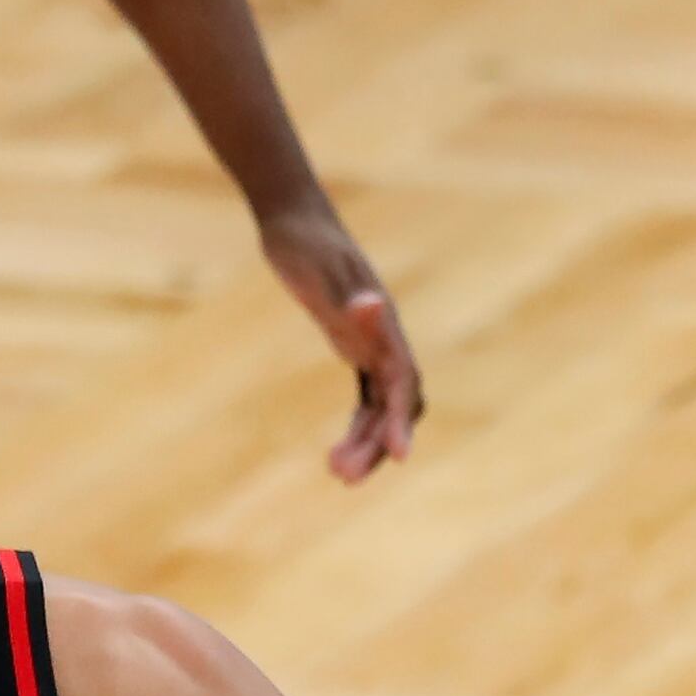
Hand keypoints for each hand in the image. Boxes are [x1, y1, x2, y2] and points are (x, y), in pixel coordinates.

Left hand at [260, 202, 422, 481]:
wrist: (293, 218)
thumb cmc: (302, 243)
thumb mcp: (318, 270)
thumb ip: (346, 295)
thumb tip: (373, 306)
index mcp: (383, 326)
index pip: (402, 383)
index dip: (401, 420)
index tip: (399, 457)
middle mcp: (385, 340)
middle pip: (396, 404)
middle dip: (377, 443)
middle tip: (344, 477)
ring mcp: (373, 346)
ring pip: (382, 407)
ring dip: (367, 443)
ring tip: (336, 473)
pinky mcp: (355, 348)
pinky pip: (367, 399)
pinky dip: (359, 427)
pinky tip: (339, 451)